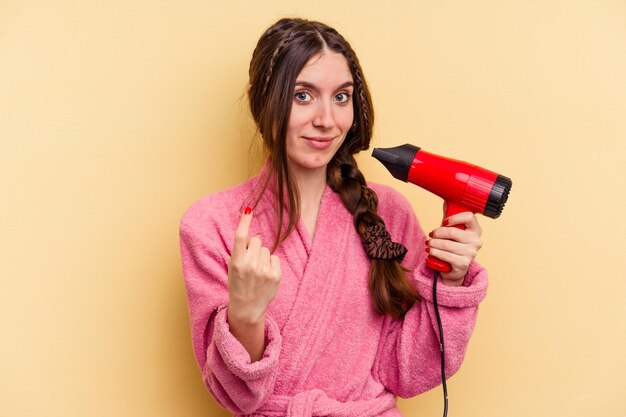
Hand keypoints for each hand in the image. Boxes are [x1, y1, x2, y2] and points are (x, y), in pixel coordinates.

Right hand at [227, 208, 280, 325]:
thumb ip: (243, 251)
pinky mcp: (276, 275)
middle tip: (249, 263)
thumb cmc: (238, 285)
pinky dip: (270, 264)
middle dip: (254, 248)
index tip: (249, 209)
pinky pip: (274, 258)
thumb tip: (257, 236)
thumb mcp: (233, 267)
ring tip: (256, 272)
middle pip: (257, 241)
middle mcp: (250, 265)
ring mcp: (264, 271)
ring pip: (266, 249)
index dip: (244, 222)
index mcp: (237, 262)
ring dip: (262, 257)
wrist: (247, 308)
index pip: (240, 237)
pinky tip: (265, 275)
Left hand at [426, 212, 482, 285]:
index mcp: (476, 229)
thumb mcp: (453, 229)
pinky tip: (430, 252)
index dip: (454, 218)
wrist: (454, 267)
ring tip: (428, 244)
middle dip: (437, 233)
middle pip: (453, 232)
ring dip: (433, 244)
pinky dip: (434, 253)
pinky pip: (445, 255)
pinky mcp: (463, 264)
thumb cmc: (453, 245)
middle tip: (430, 235)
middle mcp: (476, 241)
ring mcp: (471, 253)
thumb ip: (450, 215)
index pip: (469, 217)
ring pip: (447, 245)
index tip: (444, 222)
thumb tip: (446, 198)